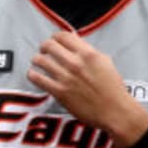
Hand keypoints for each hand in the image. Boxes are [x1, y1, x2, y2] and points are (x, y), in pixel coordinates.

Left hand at [27, 31, 147, 147]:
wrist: (115, 111)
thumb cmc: (113, 89)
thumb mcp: (105, 63)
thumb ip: (88, 51)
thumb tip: (75, 41)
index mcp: (88, 54)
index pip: (63, 35)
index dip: (55, 37)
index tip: (54, 41)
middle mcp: (76, 63)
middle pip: (48, 45)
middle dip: (44, 47)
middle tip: (44, 51)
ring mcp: (66, 78)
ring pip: (40, 60)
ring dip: (36, 60)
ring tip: (38, 62)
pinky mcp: (59, 92)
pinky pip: (37, 78)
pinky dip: (32, 74)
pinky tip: (34, 75)